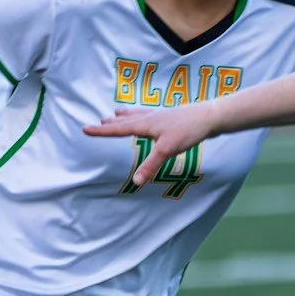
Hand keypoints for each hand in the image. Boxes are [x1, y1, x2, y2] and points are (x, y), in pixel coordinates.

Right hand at [83, 104, 219, 184]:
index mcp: (145, 125)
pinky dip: (142, 115)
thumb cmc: (188, 131)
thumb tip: (136, 181)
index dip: (102, 132)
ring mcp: (160, 116)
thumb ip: (151, 165)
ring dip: (125, 117)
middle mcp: (150, 118)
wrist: (210, 116)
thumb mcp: (168, 150)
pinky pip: (150, 115)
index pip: (118, 129)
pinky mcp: (170, 117)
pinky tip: (148, 117)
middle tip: (98, 122)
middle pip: (125, 121)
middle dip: (111, 124)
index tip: (85, 129)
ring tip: (116, 113)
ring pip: (137, 116)